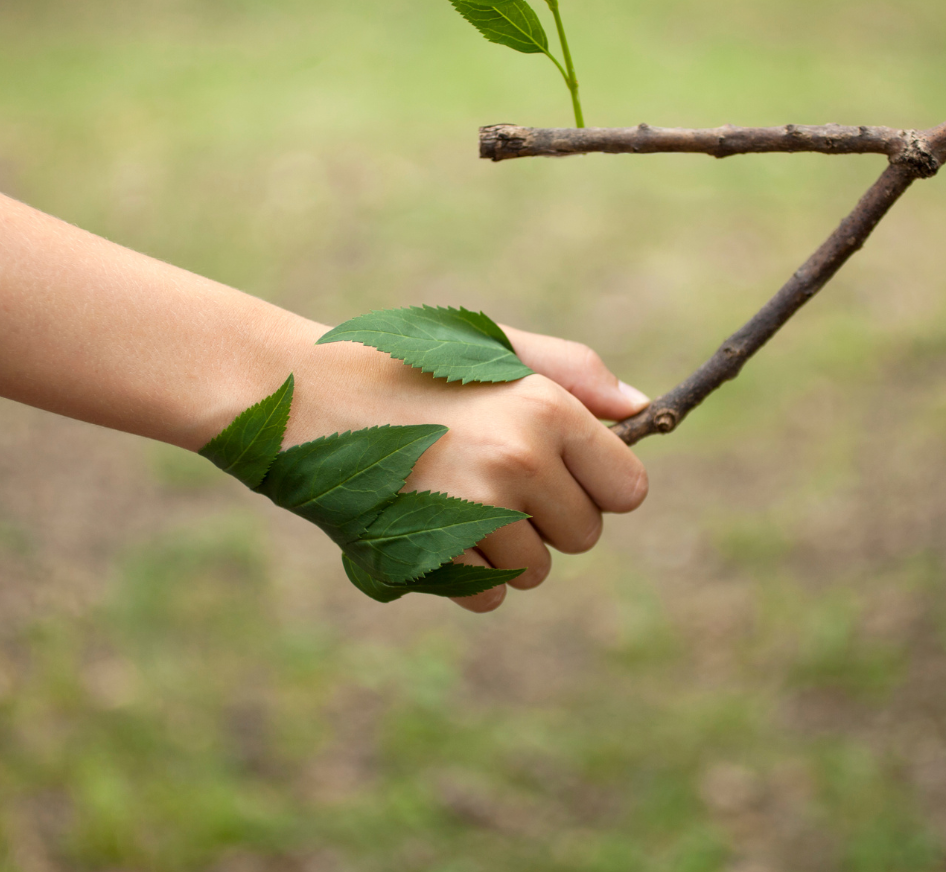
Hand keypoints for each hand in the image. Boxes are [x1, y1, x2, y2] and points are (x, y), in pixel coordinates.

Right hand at [279, 320, 650, 611]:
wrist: (302, 394)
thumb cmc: (405, 366)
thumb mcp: (492, 350)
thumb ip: (574, 374)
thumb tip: (642, 410)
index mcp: (545, 407)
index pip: (628, 489)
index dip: (596, 485)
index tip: (561, 471)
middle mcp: (519, 460)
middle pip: (584, 536)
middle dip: (549, 519)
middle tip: (490, 476)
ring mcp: (474, 513)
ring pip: (536, 571)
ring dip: (504, 549)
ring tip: (451, 495)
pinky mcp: (431, 555)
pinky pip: (486, 595)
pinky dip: (462, 575)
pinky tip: (427, 525)